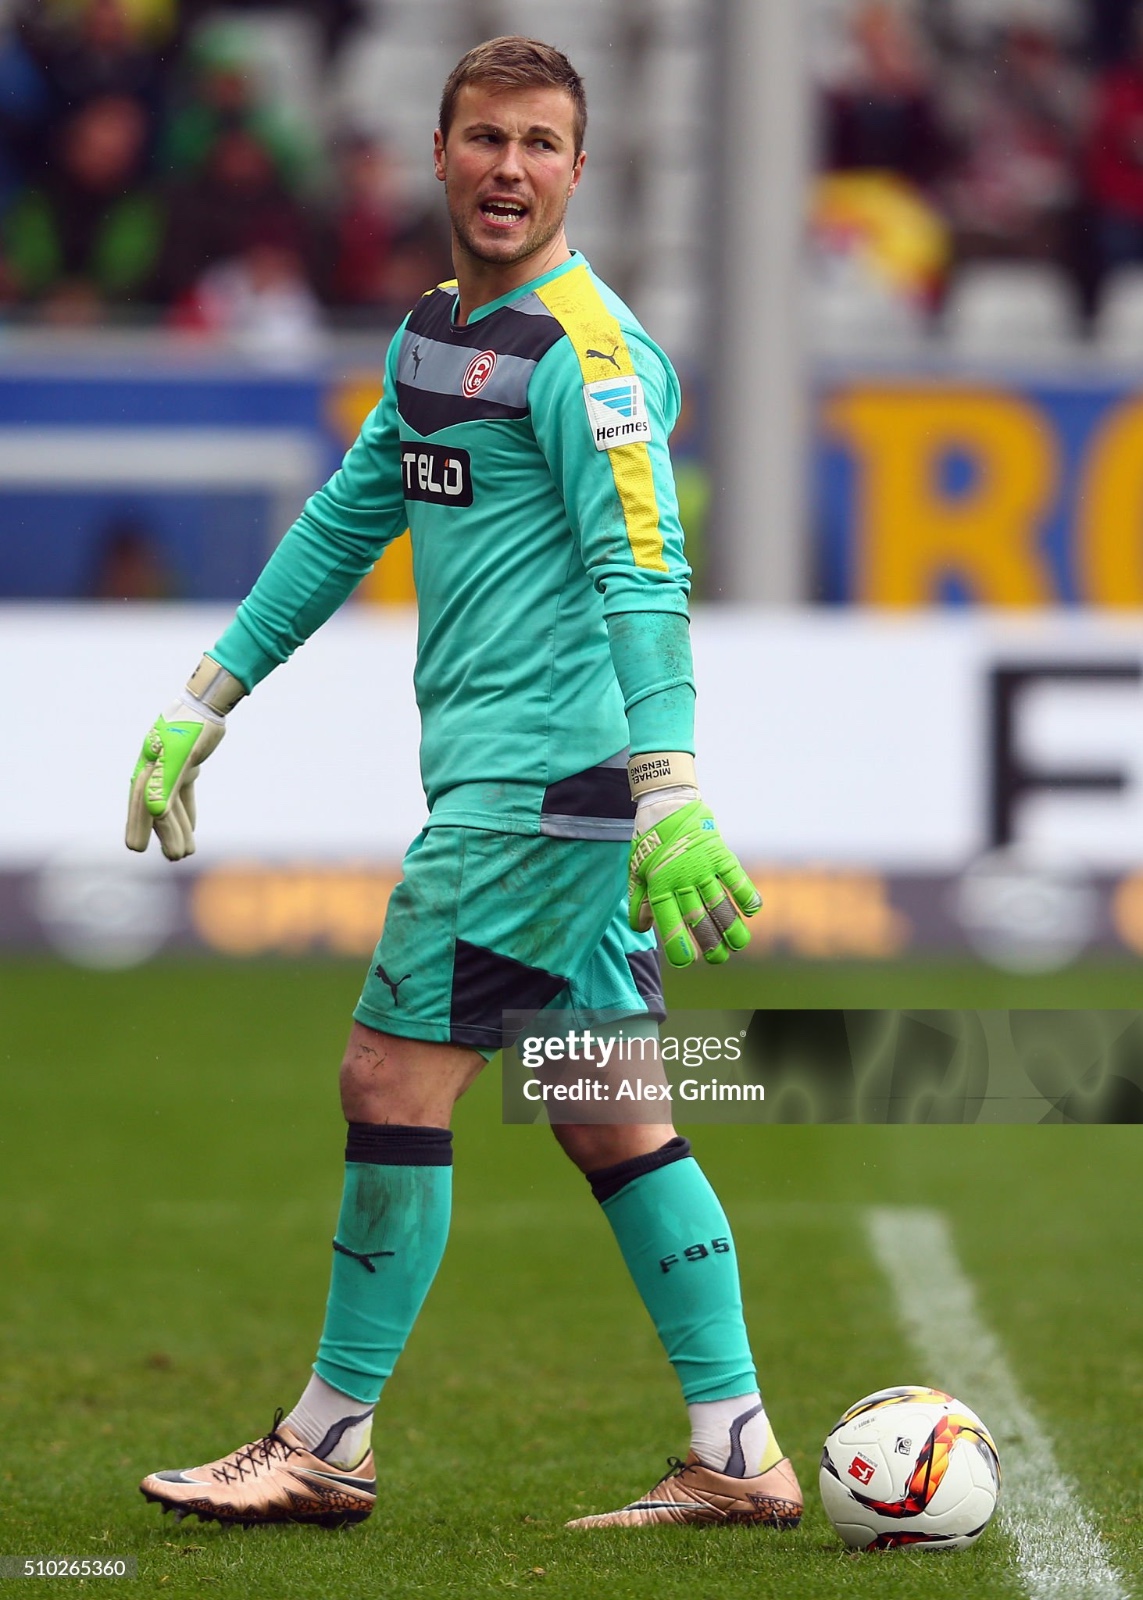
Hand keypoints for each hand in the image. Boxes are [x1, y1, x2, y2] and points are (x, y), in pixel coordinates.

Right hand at [125, 657, 243, 860]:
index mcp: (148, 768)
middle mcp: (154, 769)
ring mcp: (169, 766)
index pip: (143, 803)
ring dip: (178, 827)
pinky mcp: (185, 762)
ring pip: (171, 803)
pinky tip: (192, 828)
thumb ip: (166, 784)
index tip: (137, 849)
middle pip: (155, 808)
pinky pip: (182, 792)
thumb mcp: (180, 756)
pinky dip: (186, 810)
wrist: (207, 702)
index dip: (140, 826)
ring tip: (187, 852)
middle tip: (175, 858)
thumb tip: (155, 813)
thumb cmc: (191, 727)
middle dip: (164, 833)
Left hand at [626, 753, 760, 967]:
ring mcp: (703, 867)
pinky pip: (736, 877)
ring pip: (720, 903)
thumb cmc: (650, 842)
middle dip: (710, 943)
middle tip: (718, 959)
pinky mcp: (720, 854)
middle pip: (698, 918)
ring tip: (738, 945)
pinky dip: (746, 894)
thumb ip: (639, 901)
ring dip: (731, 926)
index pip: (669, 921)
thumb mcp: (637, 871)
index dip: (678, 943)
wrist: (667, 805)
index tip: (687, 961)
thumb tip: (641, 929)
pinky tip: (752, 911)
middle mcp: (682, 878)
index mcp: (659, 885)